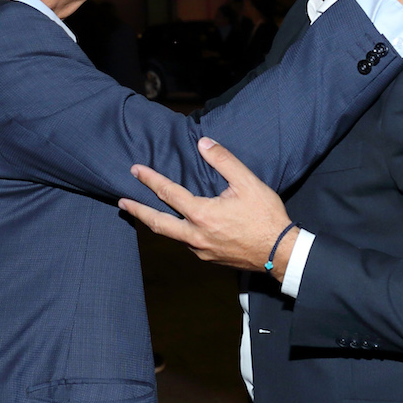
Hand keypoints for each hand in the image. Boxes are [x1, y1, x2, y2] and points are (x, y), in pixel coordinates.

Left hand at [118, 138, 296, 278]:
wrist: (280, 253)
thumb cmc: (266, 217)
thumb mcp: (248, 183)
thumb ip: (224, 161)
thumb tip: (204, 144)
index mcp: (202, 214)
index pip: (168, 193)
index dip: (150, 179)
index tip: (135, 170)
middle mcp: (195, 235)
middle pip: (157, 223)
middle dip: (138, 210)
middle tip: (122, 202)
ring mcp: (201, 250)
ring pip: (171, 236)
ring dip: (157, 223)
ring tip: (147, 213)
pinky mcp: (209, 259)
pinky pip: (187, 244)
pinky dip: (178, 233)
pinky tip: (180, 227)